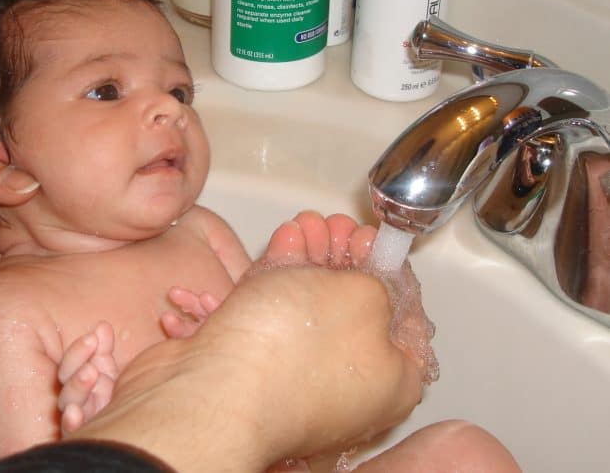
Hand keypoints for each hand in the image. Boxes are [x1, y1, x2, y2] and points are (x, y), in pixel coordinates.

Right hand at [70, 213, 424, 471]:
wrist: (211, 389)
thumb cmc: (294, 353)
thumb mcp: (364, 297)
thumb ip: (378, 282)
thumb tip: (369, 281)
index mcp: (391, 382)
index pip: (403, 318)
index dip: (389, 270)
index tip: (372, 240)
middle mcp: (348, 388)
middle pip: (350, 309)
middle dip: (340, 257)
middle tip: (334, 225)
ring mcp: (297, 380)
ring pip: (306, 309)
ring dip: (306, 260)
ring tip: (304, 225)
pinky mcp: (254, 370)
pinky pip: (270, 318)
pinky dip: (274, 280)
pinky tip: (281, 245)